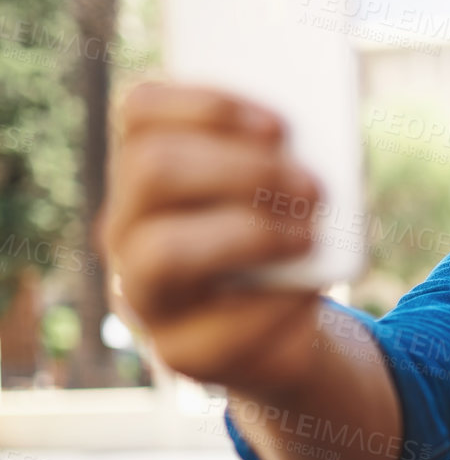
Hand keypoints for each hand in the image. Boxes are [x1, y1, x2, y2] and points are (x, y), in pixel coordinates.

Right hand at [101, 81, 324, 393]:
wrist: (286, 330)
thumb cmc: (281, 241)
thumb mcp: (282, 193)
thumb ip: (281, 162)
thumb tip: (314, 149)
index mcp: (144, 173)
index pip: (141, 113)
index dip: (209, 107)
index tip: (280, 124)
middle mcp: (126, 229)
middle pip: (151, 171)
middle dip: (239, 170)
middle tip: (312, 186)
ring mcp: (142, 295)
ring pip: (165, 250)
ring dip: (250, 234)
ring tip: (309, 237)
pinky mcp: (178, 353)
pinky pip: (219, 323)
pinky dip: (278, 303)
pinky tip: (309, 294)